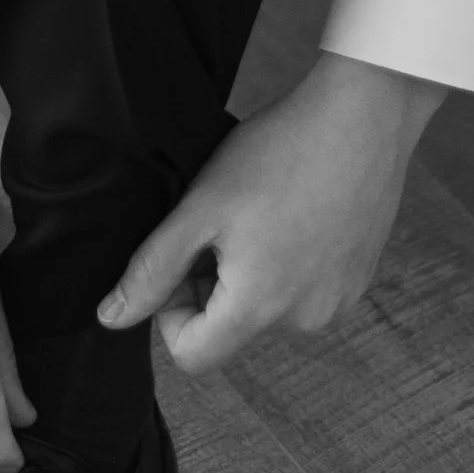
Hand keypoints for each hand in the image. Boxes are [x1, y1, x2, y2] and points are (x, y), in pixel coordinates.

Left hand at [95, 51, 446, 381]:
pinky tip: (293, 210)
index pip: (192, 356)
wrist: (362, 117)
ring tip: (260, 209)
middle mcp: (305, 321)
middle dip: (213, 283)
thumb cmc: (277, 154)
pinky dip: (288, 261)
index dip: (170, 313)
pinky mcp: (358, 281)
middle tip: (221, 218)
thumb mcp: (200, 208)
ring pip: (267, 307)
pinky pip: (304, 290)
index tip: (182, 258)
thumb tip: (111, 319)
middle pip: (231, 329)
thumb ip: (152, 270)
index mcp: (259, 308)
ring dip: (250, 271)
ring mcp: (338, 303)